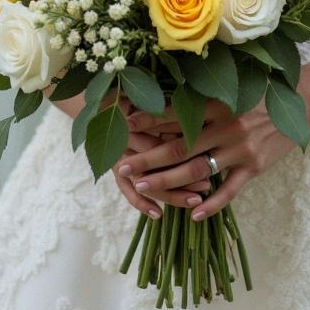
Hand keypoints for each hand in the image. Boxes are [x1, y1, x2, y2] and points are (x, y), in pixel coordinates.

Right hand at [52, 92, 209, 218]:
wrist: (100, 99)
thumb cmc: (131, 94)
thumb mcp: (147, 97)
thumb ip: (167, 108)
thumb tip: (200, 116)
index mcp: (136, 118)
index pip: (163, 140)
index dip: (186, 150)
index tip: (209, 157)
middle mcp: (125, 138)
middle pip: (158, 163)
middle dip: (184, 176)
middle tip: (207, 186)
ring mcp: (117, 155)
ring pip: (146, 182)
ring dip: (171, 194)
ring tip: (195, 201)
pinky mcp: (112, 167)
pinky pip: (125, 189)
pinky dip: (140, 203)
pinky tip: (157, 215)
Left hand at [119, 98, 296, 219]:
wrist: (302, 103)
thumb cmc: (261, 92)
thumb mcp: (233, 89)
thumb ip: (205, 99)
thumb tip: (170, 105)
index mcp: (217, 103)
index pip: (176, 113)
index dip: (150, 120)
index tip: (126, 124)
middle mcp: (226, 125)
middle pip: (179, 145)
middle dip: (148, 157)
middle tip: (124, 167)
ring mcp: (240, 149)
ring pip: (197, 169)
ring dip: (168, 181)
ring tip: (143, 188)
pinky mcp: (254, 167)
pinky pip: (229, 190)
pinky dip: (211, 204)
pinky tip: (193, 213)